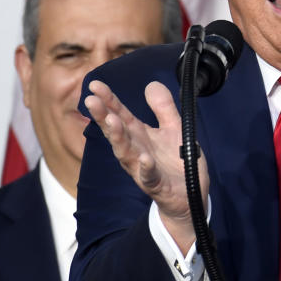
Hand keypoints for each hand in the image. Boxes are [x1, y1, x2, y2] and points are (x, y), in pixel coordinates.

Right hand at [83, 80, 206, 250]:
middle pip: (116, 131)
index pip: (120, 114)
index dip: (108, 99)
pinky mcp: (156, 185)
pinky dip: (145, 167)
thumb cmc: (177, 162)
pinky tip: (144, 158)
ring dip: (118, 137)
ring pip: (126, 153)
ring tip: (112, 121)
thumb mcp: (174, 128)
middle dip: (103, 116)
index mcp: (139, 135)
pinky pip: (149, 176)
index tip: (95, 84)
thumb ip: (163, 108)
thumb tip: (151, 84)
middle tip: (91, 101)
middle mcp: (136, 150)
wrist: (189, 196)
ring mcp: (143, 169)